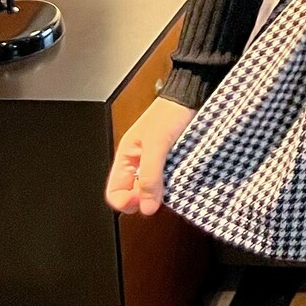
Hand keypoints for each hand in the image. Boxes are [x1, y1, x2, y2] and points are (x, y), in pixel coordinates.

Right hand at [105, 96, 196, 215]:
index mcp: (126, 156)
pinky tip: (181, 180)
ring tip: (173, 184)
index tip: (144, 201)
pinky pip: (167, 181)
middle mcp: (138, 162)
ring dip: (161, 192)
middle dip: (146, 199)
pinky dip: (173, 185)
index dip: (126, 202)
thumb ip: (150, 176)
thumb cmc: (169, 113)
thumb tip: (146, 208)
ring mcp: (155, 163)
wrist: (191, 97)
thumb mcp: (157, 145)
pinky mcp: (171, 162)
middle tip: (161, 194)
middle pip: (133, 195)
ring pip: (151, 190)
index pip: (114, 192)